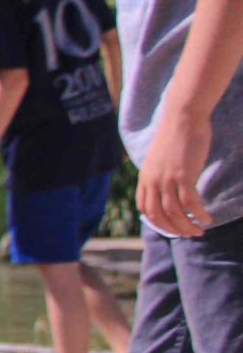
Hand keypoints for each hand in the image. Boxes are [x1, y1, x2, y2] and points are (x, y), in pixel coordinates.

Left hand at [139, 106, 215, 237]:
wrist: (182, 118)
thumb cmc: (176, 137)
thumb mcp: (161, 159)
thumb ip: (161, 175)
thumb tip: (169, 189)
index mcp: (145, 177)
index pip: (145, 208)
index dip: (157, 222)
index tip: (172, 227)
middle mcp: (153, 181)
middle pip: (159, 215)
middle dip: (174, 229)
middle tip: (190, 234)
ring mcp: (167, 179)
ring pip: (175, 213)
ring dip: (188, 226)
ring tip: (200, 231)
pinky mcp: (183, 175)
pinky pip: (190, 203)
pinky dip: (199, 214)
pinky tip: (208, 219)